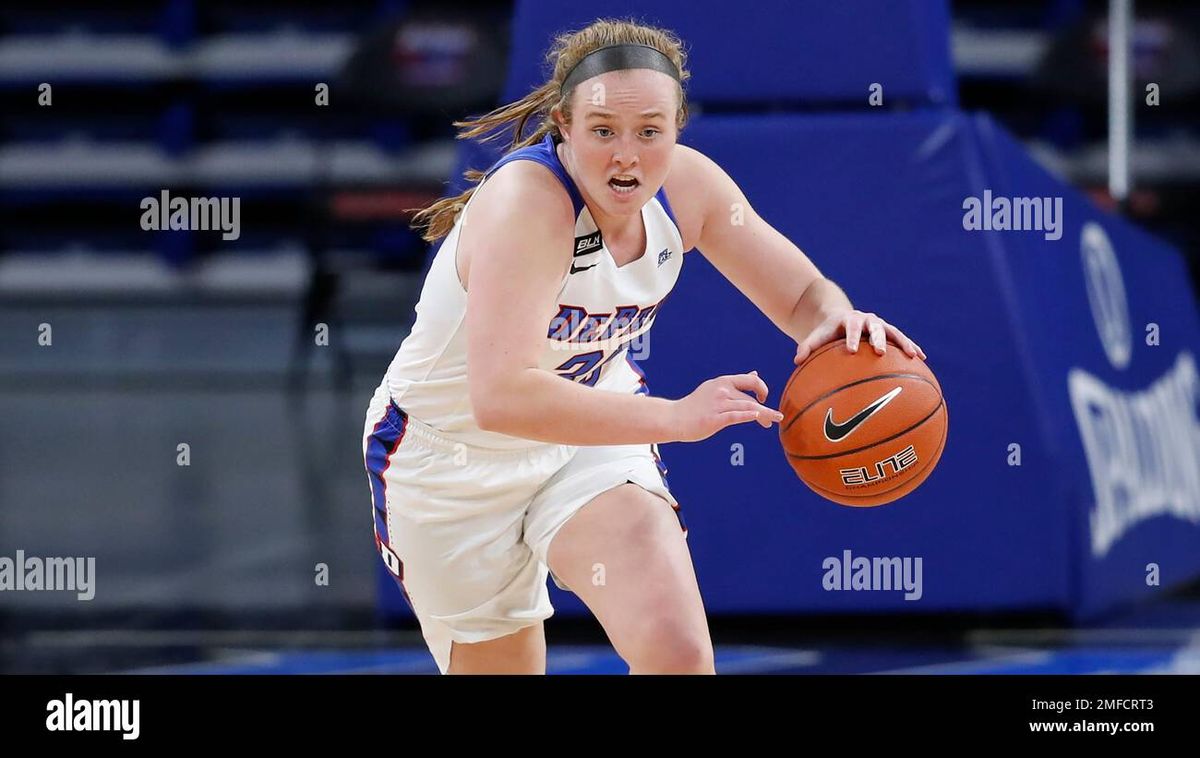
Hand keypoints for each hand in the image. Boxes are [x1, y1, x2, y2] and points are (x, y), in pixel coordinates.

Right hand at [668, 371, 783, 441]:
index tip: (764, 398)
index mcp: (722, 382)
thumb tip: (755, 374)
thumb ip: (736, 383)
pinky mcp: (713, 419)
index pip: (750, 380)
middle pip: (751, 398)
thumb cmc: (695, 405)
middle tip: (774, 418)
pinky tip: (758, 417)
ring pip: (747, 407)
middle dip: (766, 409)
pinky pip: (735, 416)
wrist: (674, 418)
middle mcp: (721, 390)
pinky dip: (748, 415)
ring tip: (772, 422)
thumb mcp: (715, 388)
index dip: (762, 388)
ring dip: (764, 415)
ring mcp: (717, 404)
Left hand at [794, 309, 925, 364]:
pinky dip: (911, 346)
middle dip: (877, 338)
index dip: (851, 337)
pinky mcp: (888, 331)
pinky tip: (922, 358)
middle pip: (874, 326)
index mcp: (848, 320)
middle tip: (880, 352)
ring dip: (903, 343)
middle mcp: (866, 320)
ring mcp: (879, 325)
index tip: (851, 350)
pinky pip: (902, 339)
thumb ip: (807, 346)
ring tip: (913, 355)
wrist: (839, 318)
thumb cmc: (827, 332)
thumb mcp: (816, 337)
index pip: (850, 327)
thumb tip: (796, 361)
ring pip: (893, 332)